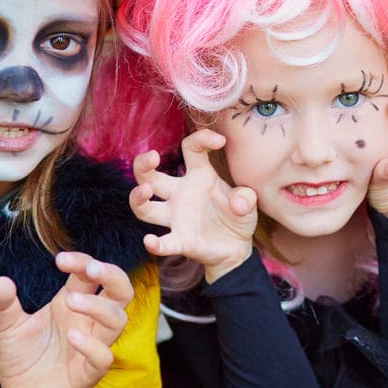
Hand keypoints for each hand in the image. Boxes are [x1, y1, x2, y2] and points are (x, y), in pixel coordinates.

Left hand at [0, 252, 131, 387]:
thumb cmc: (21, 358)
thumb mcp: (8, 327)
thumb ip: (3, 305)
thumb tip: (0, 282)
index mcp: (72, 303)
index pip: (92, 274)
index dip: (83, 262)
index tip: (60, 260)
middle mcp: (88, 322)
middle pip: (121, 292)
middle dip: (112, 275)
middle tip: (90, 269)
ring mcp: (91, 347)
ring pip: (118, 321)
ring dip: (99, 306)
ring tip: (70, 301)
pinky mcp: (87, 374)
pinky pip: (103, 357)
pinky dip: (92, 345)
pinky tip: (71, 336)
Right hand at [130, 131, 256, 282]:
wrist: (237, 248)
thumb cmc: (238, 217)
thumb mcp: (248, 202)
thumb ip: (246, 198)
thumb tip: (238, 204)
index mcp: (199, 176)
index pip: (190, 148)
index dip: (201, 139)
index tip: (221, 141)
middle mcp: (181, 194)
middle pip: (150, 176)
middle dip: (143, 164)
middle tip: (153, 156)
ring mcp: (177, 218)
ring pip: (144, 209)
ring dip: (139, 198)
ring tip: (146, 190)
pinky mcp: (180, 241)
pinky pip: (163, 243)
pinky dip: (155, 244)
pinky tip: (150, 241)